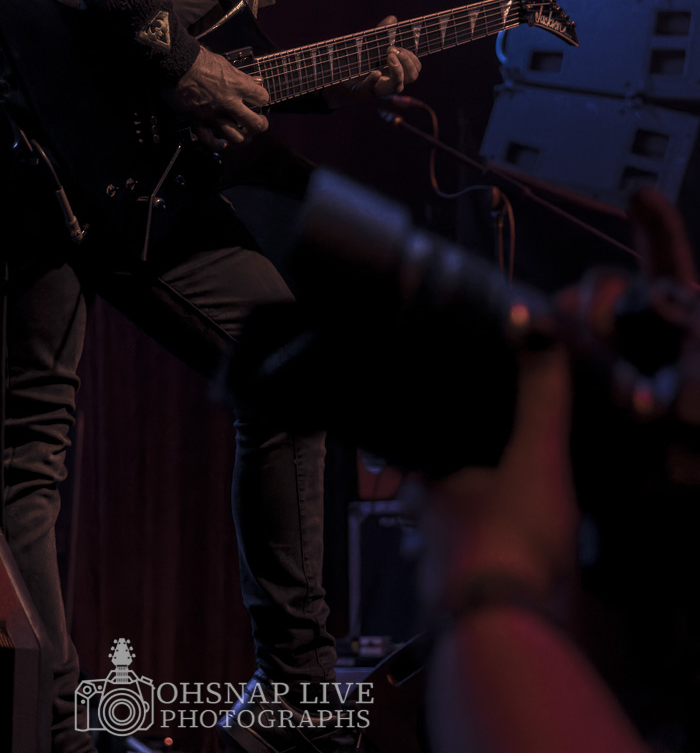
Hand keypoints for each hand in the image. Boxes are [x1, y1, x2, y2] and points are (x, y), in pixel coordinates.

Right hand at [165, 47, 269, 150]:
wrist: (176, 63)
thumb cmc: (198, 59)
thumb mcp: (224, 63)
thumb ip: (240, 76)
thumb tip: (253, 81)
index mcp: (237, 86)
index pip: (262, 98)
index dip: (262, 98)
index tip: (259, 98)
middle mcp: (228, 102)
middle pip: (254, 123)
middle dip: (260, 124)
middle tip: (260, 122)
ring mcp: (213, 114)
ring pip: (235, 136)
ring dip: (241, 136)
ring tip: (243, 133)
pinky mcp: (197, 120)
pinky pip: (209, 139)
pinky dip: (217, 144)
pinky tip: (223, 144)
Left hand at [328, 15, 421, 107]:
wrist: (339, 79)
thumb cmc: (360, 62)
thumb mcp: (372, 45)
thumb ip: (383, 32)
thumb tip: (392, 18)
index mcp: (398, 71)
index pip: (416, 67)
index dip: (412, 57)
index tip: (397, 46)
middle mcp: (392, 82)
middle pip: (413, 76)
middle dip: (406, 60)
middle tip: (391, 49)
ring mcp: (379, 89)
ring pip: (399, 86)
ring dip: (397, 70)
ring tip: (388, 56)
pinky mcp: (365, 92)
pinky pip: (373, 89)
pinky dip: (374, 79)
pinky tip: (375, 72)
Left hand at [418, 345, 577, 616]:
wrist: (508, 634)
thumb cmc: (512, 541)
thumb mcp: (537, 457)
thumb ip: (540, 398)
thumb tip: (538, 330)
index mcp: (431, 487)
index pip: (424, 453)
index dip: (441, 440)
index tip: (450, 430)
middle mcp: (427, 531)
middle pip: (436, 501)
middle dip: (457, 490)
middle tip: (483, 476)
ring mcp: (444, 576)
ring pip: (453, 544)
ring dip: (474, 535)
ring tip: (504, 522)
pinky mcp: (470, 614)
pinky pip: (480, 584)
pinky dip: (494, 574)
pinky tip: (516, 573)